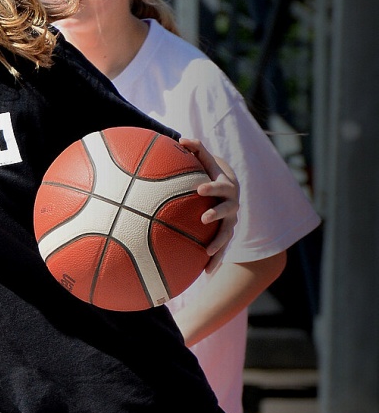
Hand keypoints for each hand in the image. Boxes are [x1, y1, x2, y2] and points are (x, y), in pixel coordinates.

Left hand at [180, 138, 238, 271]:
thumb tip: (180, 138)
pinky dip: (216, 262)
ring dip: (219, 244)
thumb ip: (196, 149)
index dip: (211, 188)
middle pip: (228, 211)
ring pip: (227, 235)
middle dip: (217, 214)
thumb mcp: (206, 162)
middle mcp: (232, 206)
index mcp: (227, 188)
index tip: (198, 188)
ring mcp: (231, 223)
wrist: (229, 190)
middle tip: (204, 219)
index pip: (221, 187)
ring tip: (208, 253)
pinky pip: (223, 251)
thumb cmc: (211, 174)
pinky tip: (206, 274)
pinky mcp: (226, 236)